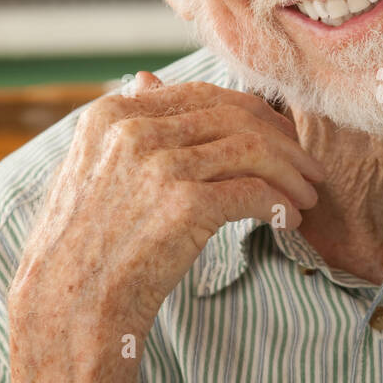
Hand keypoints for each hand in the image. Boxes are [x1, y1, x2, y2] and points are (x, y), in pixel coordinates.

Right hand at [9, 72, 325, 350]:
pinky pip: (254, 193)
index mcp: (114, 115)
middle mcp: (135, 132)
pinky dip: (280, 204)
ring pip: (253, 152)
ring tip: (308, 197)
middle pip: (236, 119)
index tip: (281, 137)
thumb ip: (127, 125)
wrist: (72, 304)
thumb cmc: (88, 243)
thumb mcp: (95, 168)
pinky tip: (289, 220)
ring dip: (291, 174)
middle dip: (284, 142)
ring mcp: (160, 166)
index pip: (203, 96)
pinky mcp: (185, 205)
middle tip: (310, 168)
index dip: (254, 113)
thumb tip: (148, 79)